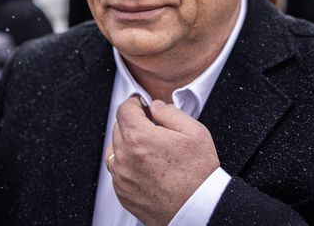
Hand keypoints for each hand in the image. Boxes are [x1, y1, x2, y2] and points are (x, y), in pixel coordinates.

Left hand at [105, 97, 219, 225]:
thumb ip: (169, 112)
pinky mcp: (123, 193)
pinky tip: (147, 167)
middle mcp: (125, 158)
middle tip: (152, 128)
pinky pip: (117, 171)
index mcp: (140, 138)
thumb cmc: (198, 176)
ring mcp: (122, 177)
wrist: (198, 210)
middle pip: (118, 128)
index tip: (142, 105)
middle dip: (134, 123)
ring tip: (149, 149)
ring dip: (127, 143)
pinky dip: (127, 164)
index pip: (124, 109)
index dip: (135, 103)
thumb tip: (156, 106)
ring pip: (115, 149)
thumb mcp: (194, 132)